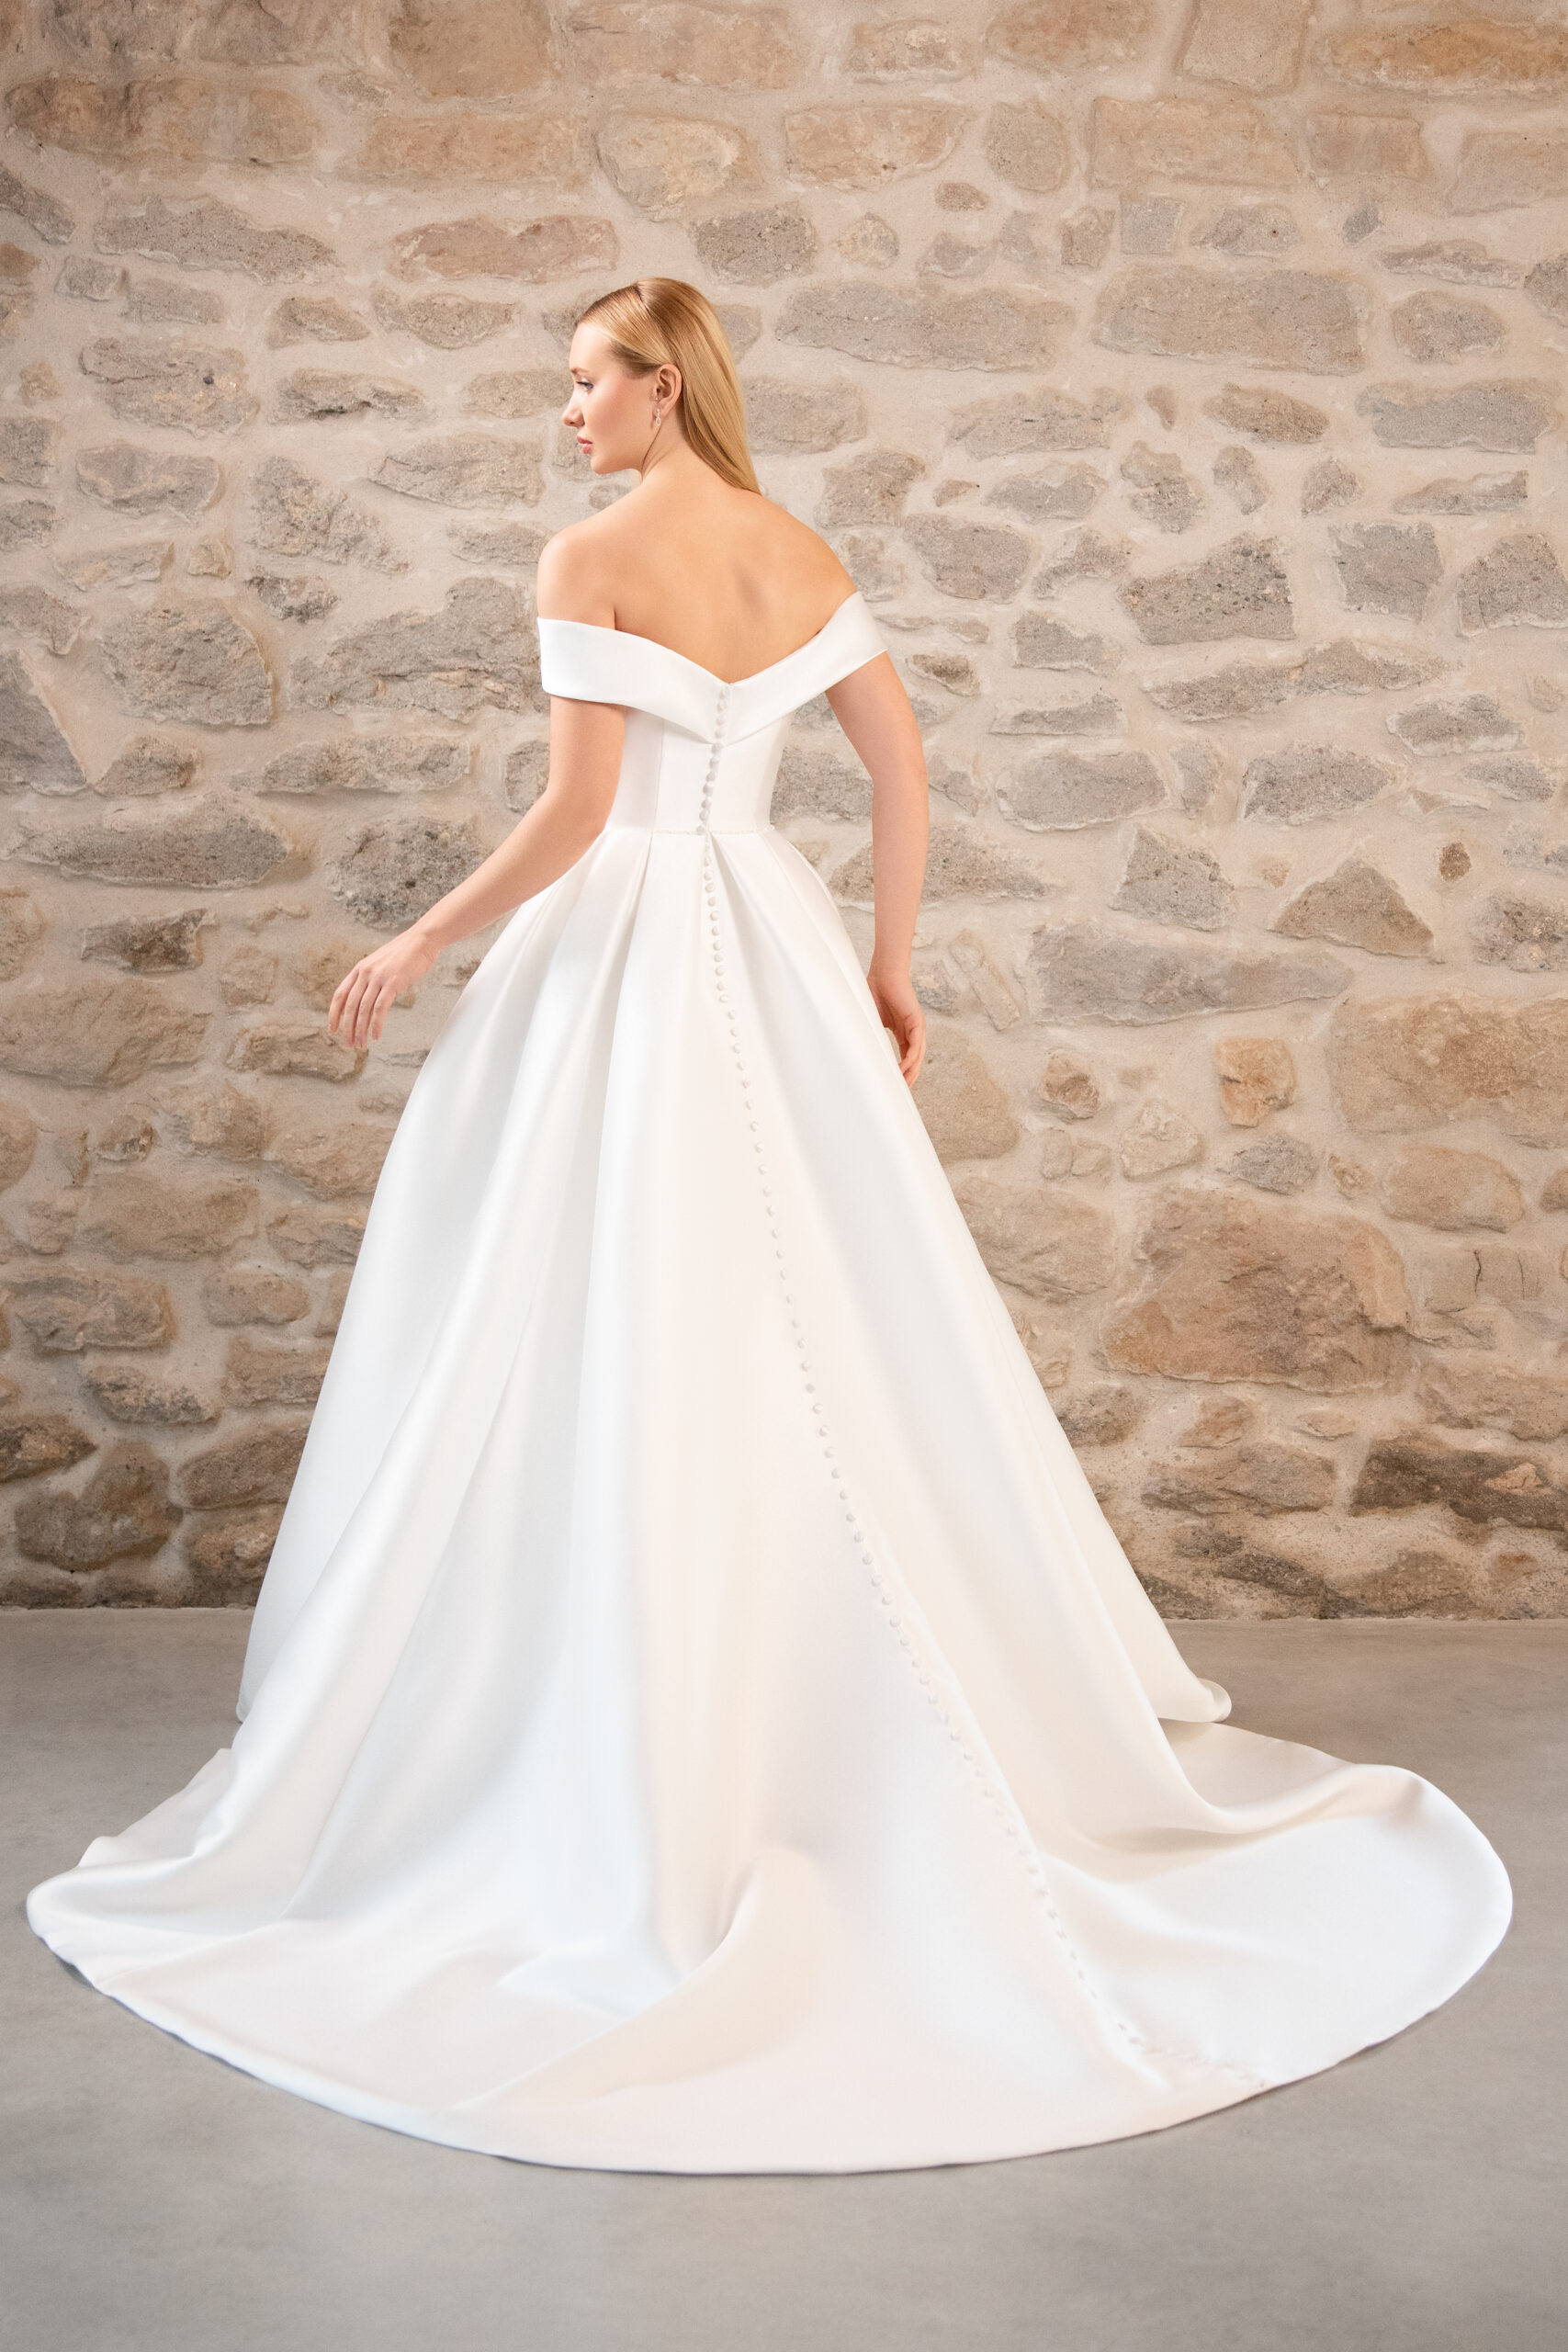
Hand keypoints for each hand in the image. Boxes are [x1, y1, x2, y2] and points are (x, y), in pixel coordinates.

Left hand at [327, 926, 439, 1048]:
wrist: (422, 940)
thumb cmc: (405, 953)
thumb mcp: (381, 964)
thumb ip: (372, 978)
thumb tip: (368, 995)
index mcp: (360, 969)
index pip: (340, 995)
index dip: (334, 1014)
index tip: (332, 1029)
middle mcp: (365, 973)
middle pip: (350, 1006)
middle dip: (347, 1028)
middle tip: (349, 1044)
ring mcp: (378, 978)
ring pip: (363, 1010)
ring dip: (361, 1030)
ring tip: (361, 1044)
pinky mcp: (392, 983)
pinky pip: (380, 1008)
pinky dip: (376, 1024)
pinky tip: (376, 1035)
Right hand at [867, 961, 925, 1087]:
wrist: (883, 973)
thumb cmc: (875, 992)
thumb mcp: (871, 1021)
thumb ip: (869, 1035)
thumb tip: (853, 1050)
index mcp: (903, 1032)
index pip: (905, 1058)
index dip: (901, 1073)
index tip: (893, 1087)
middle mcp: (913, 1032)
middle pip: (913, 1061)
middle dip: (907, 1079)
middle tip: (900, 1095)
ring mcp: (917, 1027)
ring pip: (917, 1057)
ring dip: (911, 1073)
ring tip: (903, 1088)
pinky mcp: (917, 1021)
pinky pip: (916, 1046)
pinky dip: (910, 1059)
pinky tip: (904, 1070)